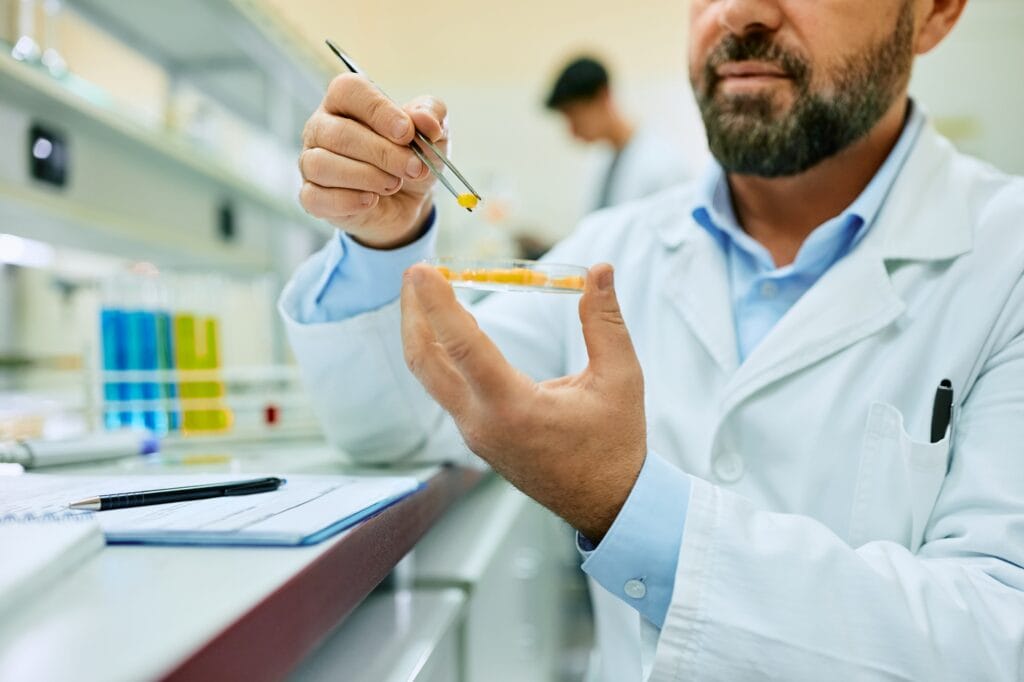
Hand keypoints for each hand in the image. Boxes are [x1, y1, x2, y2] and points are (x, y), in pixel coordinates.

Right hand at [299, 74, 447, 248]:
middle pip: (340, 134)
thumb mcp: (431, 133)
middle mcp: (321, 127)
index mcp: (345, 100)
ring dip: (366, 177)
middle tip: (413, 168)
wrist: (409, 200)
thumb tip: (426, 122)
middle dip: (383, 153)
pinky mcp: (312, 196)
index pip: (349, 91)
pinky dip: (348, 201)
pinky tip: (371, 200)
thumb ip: (431, 117)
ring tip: (393, 184)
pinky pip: (315, 197)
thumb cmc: (412, 156)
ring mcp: (311, 162)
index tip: (407, 133)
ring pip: (322, 164)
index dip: (379, 111)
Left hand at [401, 263, 646, 540]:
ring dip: (421, 332)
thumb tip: (600, 269)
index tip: (421, 270)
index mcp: (513, 409)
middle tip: (414, 272)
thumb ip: (604, 322)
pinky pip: (446, 388)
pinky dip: (439, 352)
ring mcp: (475, 433)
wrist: (607, 504)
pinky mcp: (477, 435)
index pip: (463, 347)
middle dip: (414, 313)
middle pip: (426, 362)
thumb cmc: (615, 443)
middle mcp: (482, 424)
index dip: (439, 304)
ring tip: (423, 292)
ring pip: (430, 376)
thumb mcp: (621, 378)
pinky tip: (447, 328)